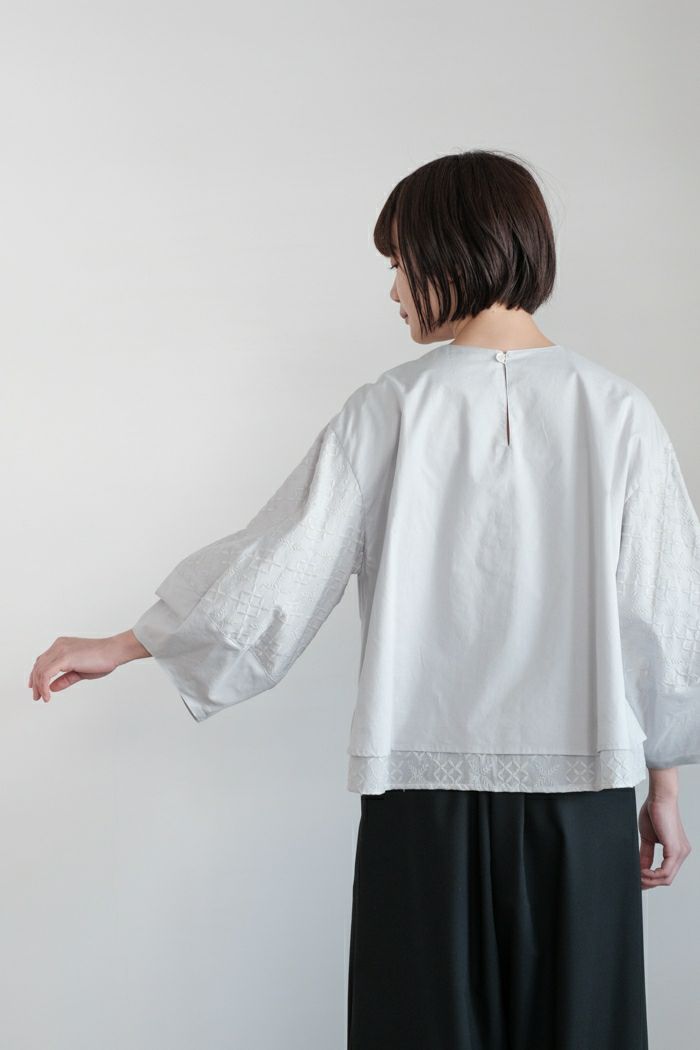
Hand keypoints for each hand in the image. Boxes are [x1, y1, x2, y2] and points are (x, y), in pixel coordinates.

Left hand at [27, 630, 149, 703]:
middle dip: (35, 683)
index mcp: (62, 645)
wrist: (115, 651)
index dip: (36, 675)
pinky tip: (48, 695)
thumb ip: (65, 678)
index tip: (36, 688)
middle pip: (38, 665)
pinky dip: (44, 686)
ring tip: (42, 698)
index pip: (42, 660)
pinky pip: (46, 673)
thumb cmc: (103, 659)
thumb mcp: (80, 671)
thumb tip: (52, 688)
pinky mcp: (65, 657)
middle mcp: (59, 645)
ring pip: (40, 670)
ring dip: (39, 686)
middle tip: (37, 697)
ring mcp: (61, 650)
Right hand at [639, 795, 691, 888]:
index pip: (666, 873)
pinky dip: (652, 875)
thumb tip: (640, 868)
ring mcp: (680, 852)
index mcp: (677, 851)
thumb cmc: (654, 812)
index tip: (638, 880)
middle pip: (667, 879)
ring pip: (667, 878)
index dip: (652, 880)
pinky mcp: (675, 849)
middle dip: (650, 883)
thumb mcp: (648, 838)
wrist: (659, 798)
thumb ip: (646, 854)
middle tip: (636, 881)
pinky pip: (665, 871)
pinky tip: (642, 871)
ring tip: (638, 875)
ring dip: (650, 880)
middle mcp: (682, 853)